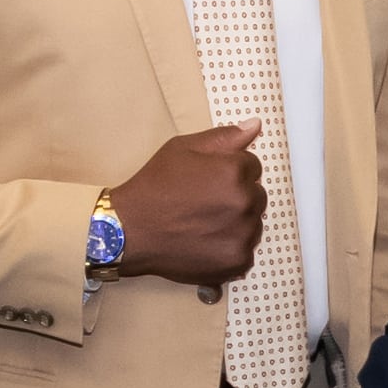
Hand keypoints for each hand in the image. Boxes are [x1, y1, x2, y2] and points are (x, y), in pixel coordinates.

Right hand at [105, 124, 265, 284]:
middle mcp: (244, 203)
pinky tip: (206, 241)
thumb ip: (223, 137)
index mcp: (234, 172)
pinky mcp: (238, 261)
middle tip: (204, 203)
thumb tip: (255, 126)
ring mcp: (243, 235)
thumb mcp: (182, 149)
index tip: (209, 181)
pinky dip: (231, 247)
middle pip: (257, 195)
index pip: (253, 166)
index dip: (230, 171)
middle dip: (236, 196)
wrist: (130, 231)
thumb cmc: (154, 188)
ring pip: (253, 223)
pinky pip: (247, 249)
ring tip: (203, 223)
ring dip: (236, 222)